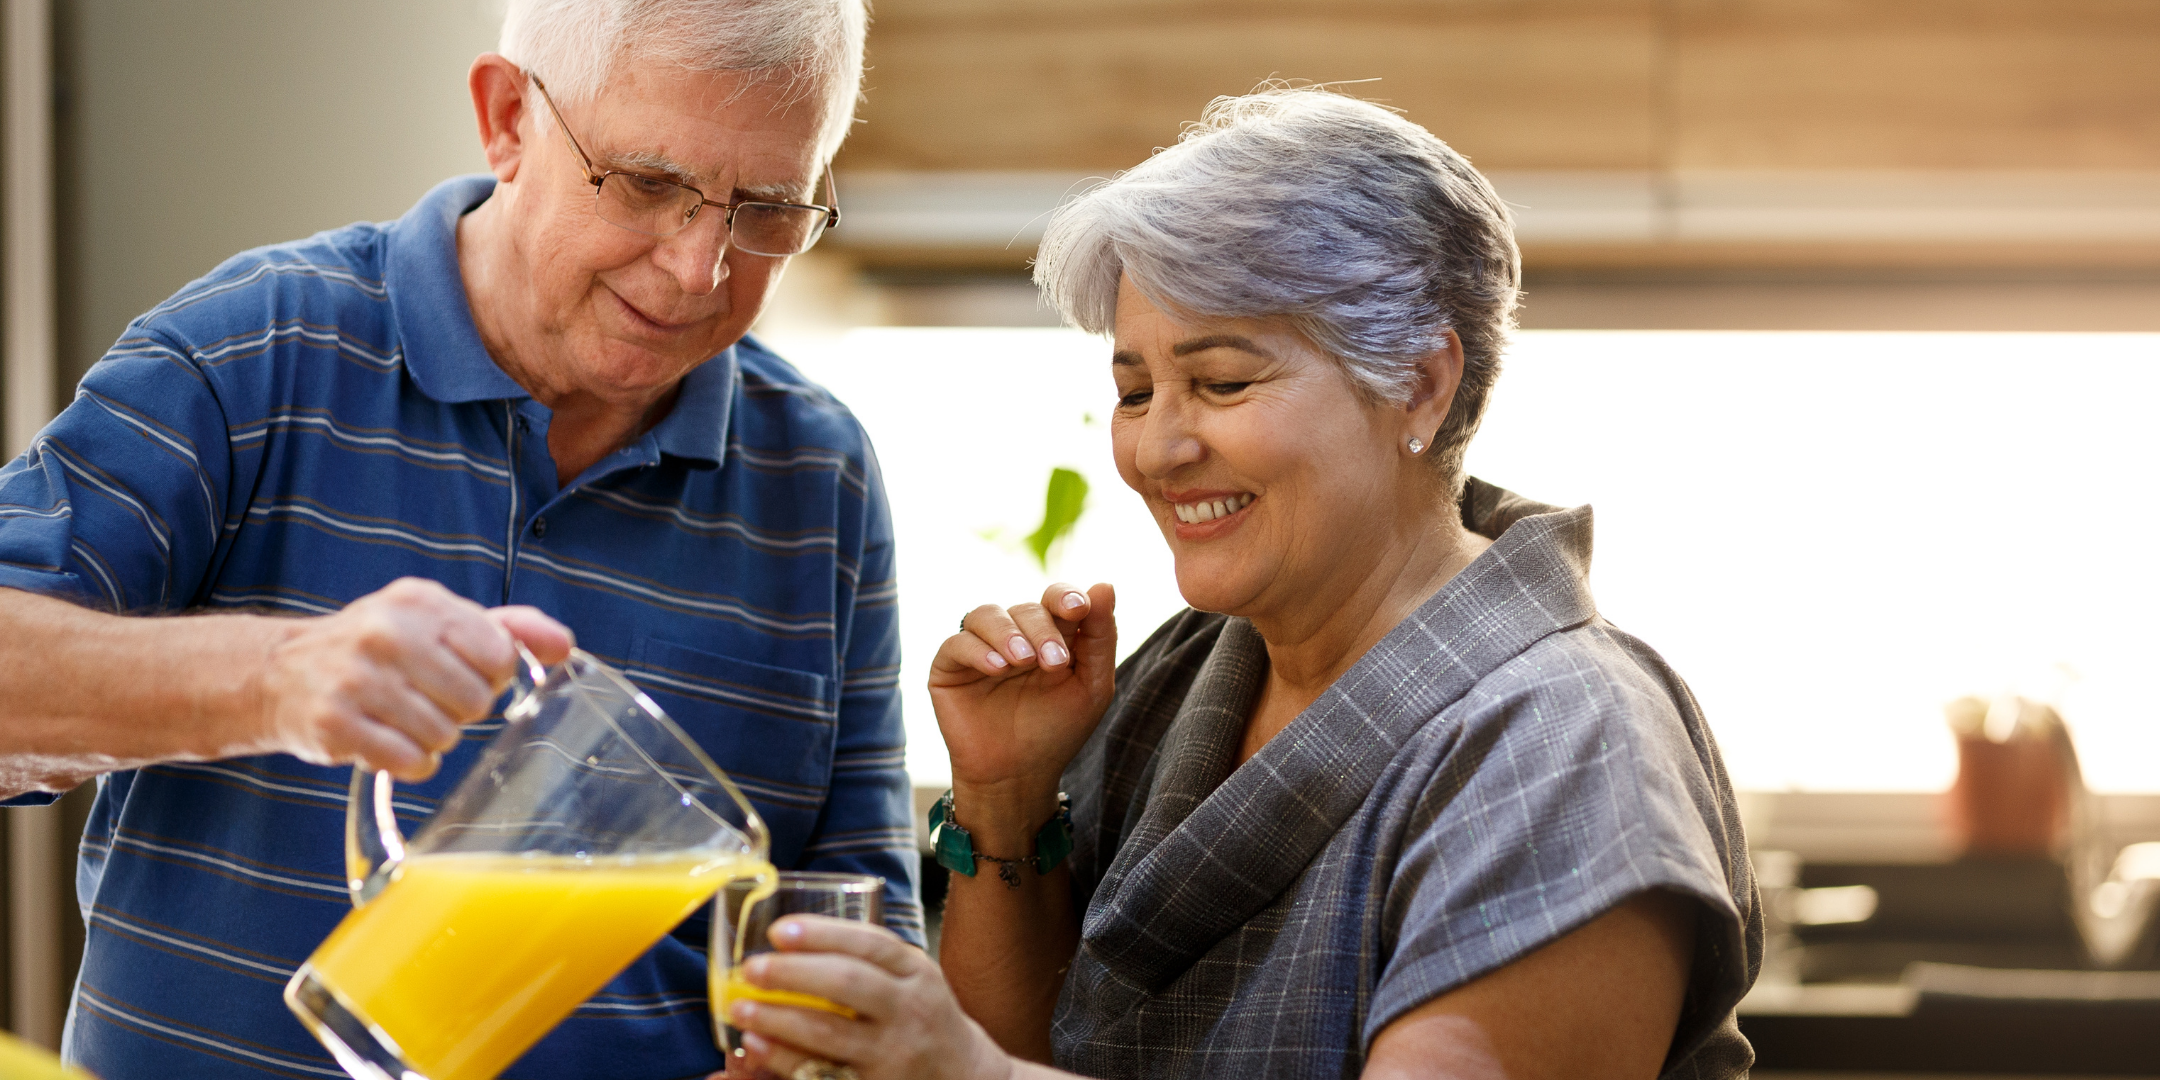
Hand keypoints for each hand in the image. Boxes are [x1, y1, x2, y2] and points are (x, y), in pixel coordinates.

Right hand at [252, 577, 572, 779]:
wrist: (280, 673)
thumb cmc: (376, 650)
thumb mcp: (437, 622)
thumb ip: (507, 629)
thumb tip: (565, 645)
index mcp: (419, 601)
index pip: (498, 654)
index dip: (491, 676)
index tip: (464, 673)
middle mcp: (386, 633)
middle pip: (474, 700)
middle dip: (459, 710)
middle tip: (426, 699)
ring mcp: (357, 678)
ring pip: (444, 735)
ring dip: (431, 738)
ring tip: (401, 718)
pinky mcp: (335, 724)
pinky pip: (410, 761)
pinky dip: (407, 762)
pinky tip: (385, 740)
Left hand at [728, 915, 1012, 1079]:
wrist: (966, 1076)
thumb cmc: (924, 1019)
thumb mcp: (913, 978)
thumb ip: (868, 960)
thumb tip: (789, 940)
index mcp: (916, 973)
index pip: (870, 944)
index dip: (822, 934)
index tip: (780, 931)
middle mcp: (908, 1010)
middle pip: (847, 983)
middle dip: (794, 973)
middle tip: (752, 968)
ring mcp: (893, 1053)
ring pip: (830, 1032)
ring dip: (779, 1018)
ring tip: (741, 1009)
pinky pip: (824, 1071)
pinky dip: (786, 1059)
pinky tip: (758, 1048)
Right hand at [931, 583, 1115, 805]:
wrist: (1018, 776)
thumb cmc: (1057, 731)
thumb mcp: (1091, 687)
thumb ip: (1101, 637)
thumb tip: (1105, 584)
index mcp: (1050, 634)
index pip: (1056, 598)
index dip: (1065, 596)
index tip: (1079, 608)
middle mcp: (1014, 634)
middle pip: (1026, 609)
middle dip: (1043, 630)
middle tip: (1054, 663)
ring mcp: (980, 648)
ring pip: (987, 614)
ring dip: (1008, 633)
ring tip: (1022, 661)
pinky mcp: (949, 666)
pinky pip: (957, 642)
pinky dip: (978, 650)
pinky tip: (997, 668)